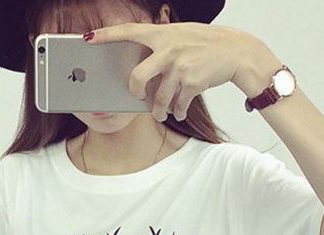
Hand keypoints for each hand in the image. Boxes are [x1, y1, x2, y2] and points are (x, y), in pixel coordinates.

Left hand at [85, 22, 279, 120]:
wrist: (236, 51)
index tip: (87, 39)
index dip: (106, 36)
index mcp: (161, 34)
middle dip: (135, 93)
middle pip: (137, 78)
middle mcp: (168, 49)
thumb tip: (138, 71)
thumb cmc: (204, 45)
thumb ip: (159, 48)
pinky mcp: (191, 83)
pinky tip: (180, 111)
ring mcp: (179, 67)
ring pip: (158, 99)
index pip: (128, 32)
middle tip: (138, 96)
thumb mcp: (180, 36)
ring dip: (158, 110)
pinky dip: (179, 111)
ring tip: (160, 112)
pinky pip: (177, 105)